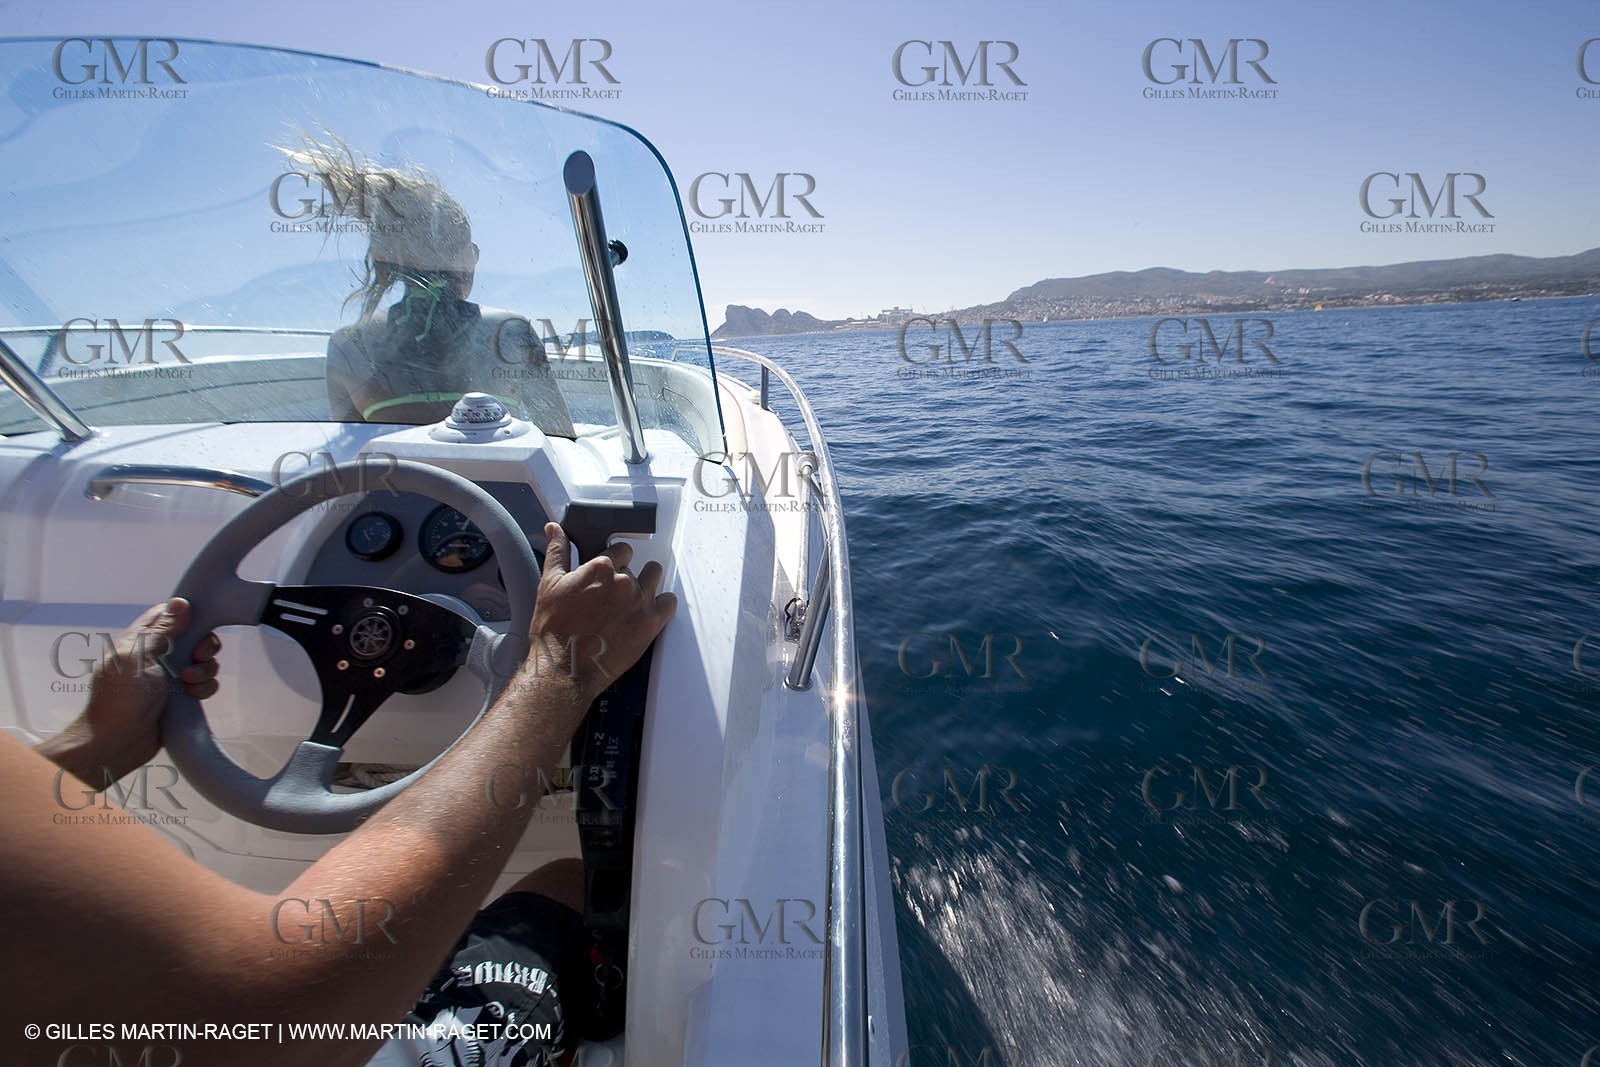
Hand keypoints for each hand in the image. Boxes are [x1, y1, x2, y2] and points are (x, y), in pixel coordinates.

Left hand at [37, 598, 220, 787]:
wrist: (117, 742)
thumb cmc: (120, 698)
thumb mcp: (137, 657)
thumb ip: (160, 630)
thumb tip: (180, 602)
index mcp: (140, 640)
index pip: (169, 615)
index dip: (188, 617)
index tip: (198, 626)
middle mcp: (156, 655)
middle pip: (193, 637)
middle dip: (202, 647)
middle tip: (195, 658)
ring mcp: (169, 676)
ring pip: (202, 661)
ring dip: (204, 670)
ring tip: (187, 683)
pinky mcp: (180, 697)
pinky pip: (204, 684)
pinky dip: (204, 688)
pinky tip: (192, 696)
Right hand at [523, 523, 675, 706]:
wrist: (565, 668)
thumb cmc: (554, 630)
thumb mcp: (549, 584)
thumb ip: (557, 552)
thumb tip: (554, 529)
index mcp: (601, 567)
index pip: (621, 549)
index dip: (614, 561)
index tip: (609, 573)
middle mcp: (624, 581)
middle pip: (636, 566)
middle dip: (625, 576)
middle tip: (612, 596)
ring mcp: (640, 602)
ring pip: (654, 578)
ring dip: (645, 585)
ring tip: (631, 601)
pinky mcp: (651, 624)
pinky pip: (670, 603)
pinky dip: (662, 604)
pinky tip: (648, 611)